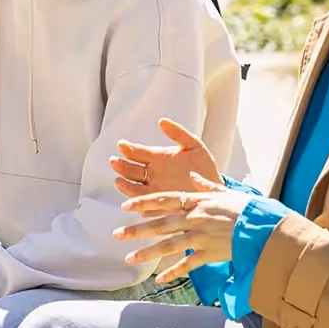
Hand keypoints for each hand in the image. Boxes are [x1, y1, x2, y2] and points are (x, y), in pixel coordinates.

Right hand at [111, 118, 227, 198]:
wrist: (213, 188)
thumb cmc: (203, 166)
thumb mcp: (193, 146)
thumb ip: (179, 134)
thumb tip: (162, 121)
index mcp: (157, 158)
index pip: (138, 152)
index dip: (129, 149)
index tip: (122, 145)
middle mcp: (152, 174)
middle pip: (131, 171)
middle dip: (122, 166)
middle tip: (115, 161)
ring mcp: (154, 190)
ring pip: (134, 189)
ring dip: (125, 185)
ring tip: (119, 181)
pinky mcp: (160, 206)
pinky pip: (147, 205)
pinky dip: (139, 204)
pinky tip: (136, 202)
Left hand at [114, 175, 250, 283]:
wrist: (264, 227)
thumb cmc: (247, 209)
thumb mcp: (226, 192)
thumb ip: (207, 186)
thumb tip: (193, 177)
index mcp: (197, 201)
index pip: (164, 200)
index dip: (143, 203)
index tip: (125, 206)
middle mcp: (195, 218)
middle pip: (160, 224)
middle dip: (136, 230)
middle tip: (116, 234)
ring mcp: (200, 237)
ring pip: (168, 245)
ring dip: (147, 252)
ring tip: (129, 258)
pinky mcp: (209, 253)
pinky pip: (188, 264)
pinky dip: (173, 272)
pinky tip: (159, 279)